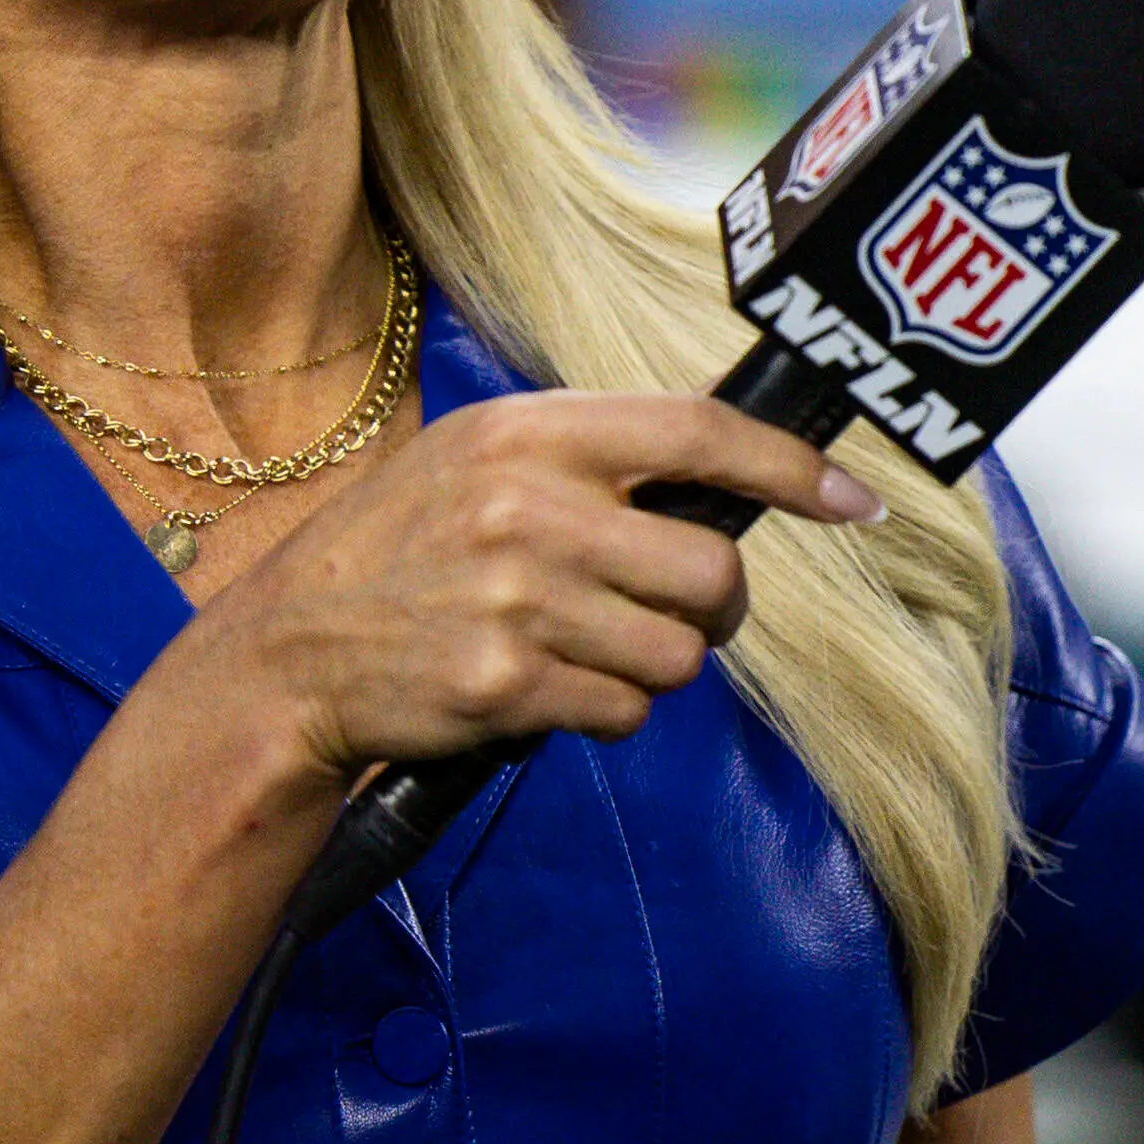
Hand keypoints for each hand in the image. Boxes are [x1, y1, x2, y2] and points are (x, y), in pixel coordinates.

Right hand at [159, 390, 883, 783]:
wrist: (287, 657)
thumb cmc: (402, 553)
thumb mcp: (479, 462)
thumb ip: (592, 458)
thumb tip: (732, 473)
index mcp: (531, 431)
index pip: (698, 431)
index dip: (792, 468)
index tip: (856, 501)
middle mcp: (529, 505)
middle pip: (711, 569)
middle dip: (713, 608)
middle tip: (672, 613)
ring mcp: (518, 598)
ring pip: (678, 654)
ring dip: (650, 668)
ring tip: (577, 651)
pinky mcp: (506, 684)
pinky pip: (625, 711)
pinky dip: (603, 713)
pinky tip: (542, 690)